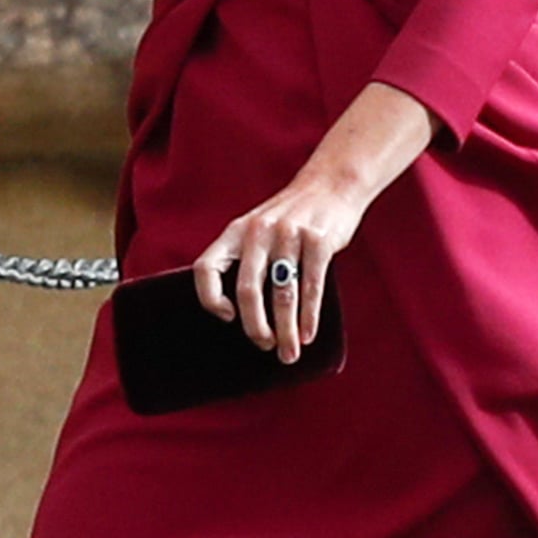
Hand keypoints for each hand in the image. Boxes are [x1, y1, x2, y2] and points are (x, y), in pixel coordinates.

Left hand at [192, 85, 435, 361]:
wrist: (330, 184)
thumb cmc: (291, 217)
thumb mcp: (257, 228)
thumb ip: (246, 258)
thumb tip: (242, 313)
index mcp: (235, 232)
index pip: (206, 268)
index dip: (210, 298)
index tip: (227, 316)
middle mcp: (258, 233)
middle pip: (247, 290)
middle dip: (256, 327)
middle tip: (265, 346)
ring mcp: (289, 236)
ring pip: (282, 294)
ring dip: (287, 331)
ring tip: (290, 353)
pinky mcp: (318, 241)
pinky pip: (311, 286)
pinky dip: (309, 316)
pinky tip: (308, 333)